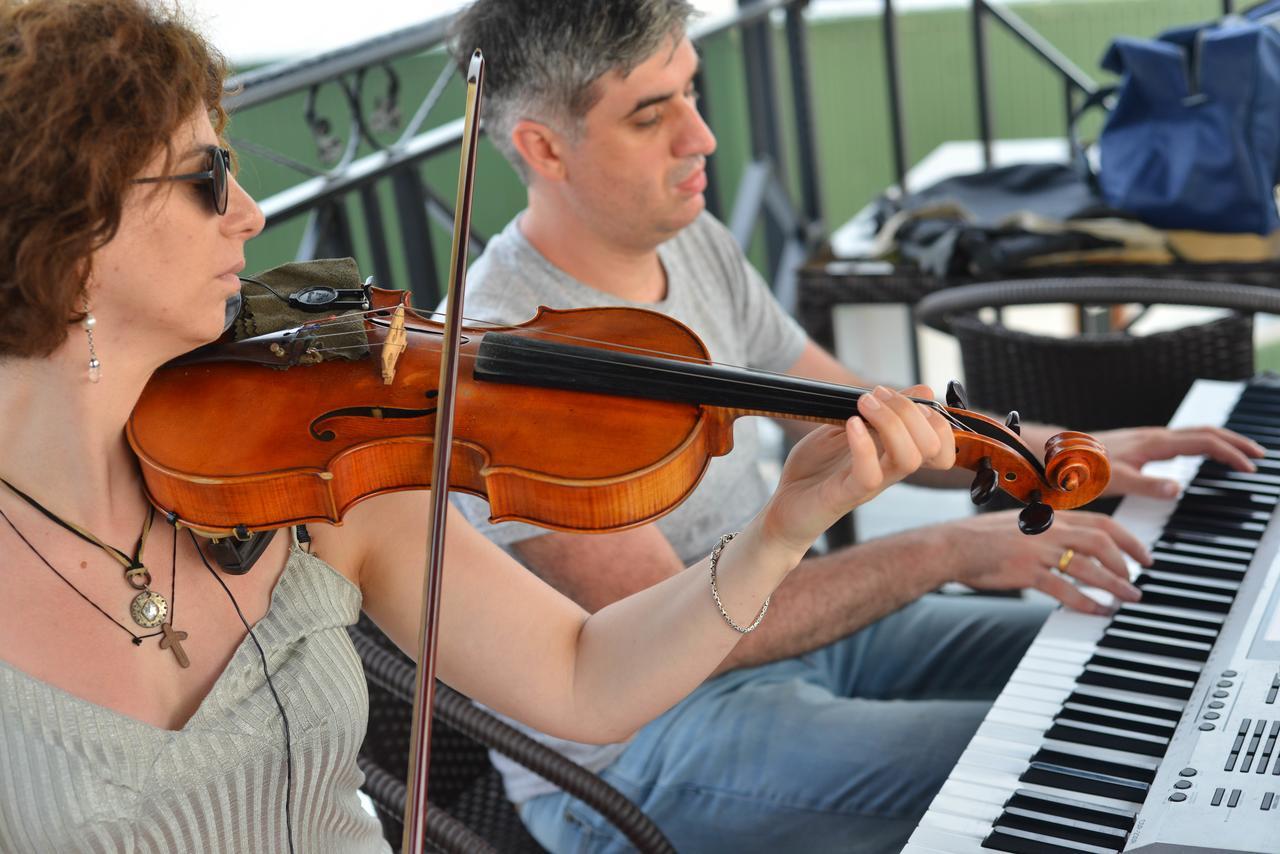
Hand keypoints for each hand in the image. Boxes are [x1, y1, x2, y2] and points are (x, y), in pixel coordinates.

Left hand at [762, 386, 953, 555]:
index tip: (893, 394)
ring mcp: (869, 484)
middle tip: (874, 395)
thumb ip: (882, 413)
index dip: (933, 416)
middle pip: (931, 447)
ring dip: (891, 423)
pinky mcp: (845, 495)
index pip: (941, 443)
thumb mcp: (847, 429)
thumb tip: (925, 391)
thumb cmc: (816, 469)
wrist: (783, 505)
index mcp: (893, 455)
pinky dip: (864, 445)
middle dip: (910, 412)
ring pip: (909, 460)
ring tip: (863, 405)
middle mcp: (889, 471)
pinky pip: (869, 475)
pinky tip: (851, 424)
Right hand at [946, 510, 1149, 614]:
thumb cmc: (983, 538)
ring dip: (1114, 585)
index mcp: (1051, 516)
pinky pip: (1065, 589)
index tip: (1145, 556)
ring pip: (1089, 567)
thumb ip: (1050, 532)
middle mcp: (1049, 529)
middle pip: (1102, 543)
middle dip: (1126, 563)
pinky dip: (1086, 602)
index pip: (1103, 523)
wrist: (951, 545)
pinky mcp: (1027, 571)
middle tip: (1138, 582)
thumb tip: (1077, 547)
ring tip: (1128, 599)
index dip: (1129, 540)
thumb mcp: (1022, 525)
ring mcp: (1039, 550)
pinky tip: (1098, 612)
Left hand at [1094, 426, 1264, 498]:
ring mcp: (1146, 440)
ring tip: (1240, 454)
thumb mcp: (1112, 481)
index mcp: (1152, 443)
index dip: (1230, 452)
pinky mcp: (1138, 446)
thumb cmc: (1077, 469)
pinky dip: (1202, 446)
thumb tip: (1178, 487)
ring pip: (1193, 434)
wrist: (1053, 457)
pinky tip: (1201, 458)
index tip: (1251, 467)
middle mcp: (1152, 437)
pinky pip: (1180, 442)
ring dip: (1221, 442)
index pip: (1203, 441)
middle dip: (1235, 441)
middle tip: (1261, 455)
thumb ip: (1144, 484)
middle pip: (1205, 432)